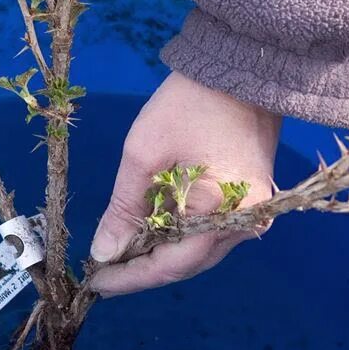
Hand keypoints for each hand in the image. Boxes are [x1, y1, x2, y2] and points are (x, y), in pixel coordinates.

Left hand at [88, 71, 280, 296]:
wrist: (242, 65)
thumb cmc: (189, 104)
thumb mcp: (144, 154)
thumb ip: (124, 208)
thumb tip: (104, 252)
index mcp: (223, 215)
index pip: (171, 265)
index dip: (130, 278)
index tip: (95, 283)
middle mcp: (246, 224)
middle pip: (187, 262)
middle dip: (142, 267)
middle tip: (102, 268)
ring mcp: (253, 212)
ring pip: (198, 249)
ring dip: (159, 250)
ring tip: (120, 248)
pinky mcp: (251, 198)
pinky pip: (210, 230)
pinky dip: (178, 233)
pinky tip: (149, 228)